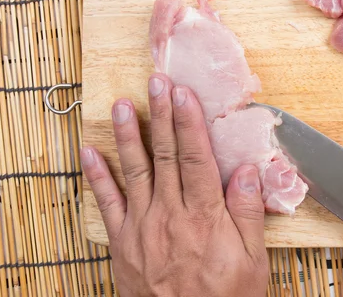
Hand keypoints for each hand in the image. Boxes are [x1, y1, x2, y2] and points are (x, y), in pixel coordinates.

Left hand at [81, 74, 268, 296]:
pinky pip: (106, 204)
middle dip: (160, 115)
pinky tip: (90, 152)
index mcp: (205, 216)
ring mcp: (142, 227)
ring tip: (121, 105)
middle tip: (156, 83)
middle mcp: (170, 214)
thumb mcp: (252, 260)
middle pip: (164, 155)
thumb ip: (249, 213)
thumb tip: (249, 171)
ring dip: (127, 135)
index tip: (183, 94)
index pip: (195, 157)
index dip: (188, 122)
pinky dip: (96, 176)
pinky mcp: (122, 242)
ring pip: (135, 171)